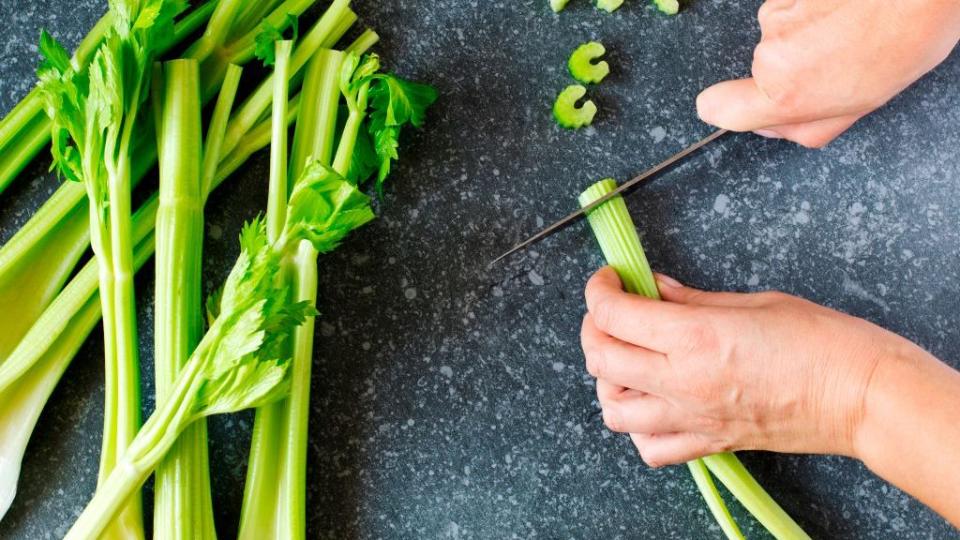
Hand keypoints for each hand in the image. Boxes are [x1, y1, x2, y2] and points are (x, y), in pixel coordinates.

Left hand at [580, 267, 928, 466]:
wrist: (862, 397)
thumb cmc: (823, 343)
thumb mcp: (752, 302)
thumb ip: (690, 299)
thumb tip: (653, 289)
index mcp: (695, 337)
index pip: (613, 315)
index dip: (599, 290)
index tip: (608, 279)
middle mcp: (684, 381)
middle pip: (601, 359)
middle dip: (594, 327)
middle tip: (610, 309)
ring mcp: (693, 418)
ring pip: (612, 410)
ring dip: (607, 380)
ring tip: (626, 357)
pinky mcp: (708, 444)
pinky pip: (649, 448)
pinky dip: (636, 427)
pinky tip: (650, 403)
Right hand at [697, 0, 959, 147]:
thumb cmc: (903, 40)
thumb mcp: (860, 106)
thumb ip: (807, 127)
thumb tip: (773, 126)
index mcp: (786, 95)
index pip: (721, 110)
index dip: (721, 109)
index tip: (726, 106)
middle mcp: (772, 56)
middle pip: (761, 72)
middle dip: (791, 70)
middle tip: (836, 63)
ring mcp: (776, 18)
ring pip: (778, 39)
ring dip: (807, 38)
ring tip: (848, 31)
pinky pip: (788, 10)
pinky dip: (810, 12)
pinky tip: (843, 11)